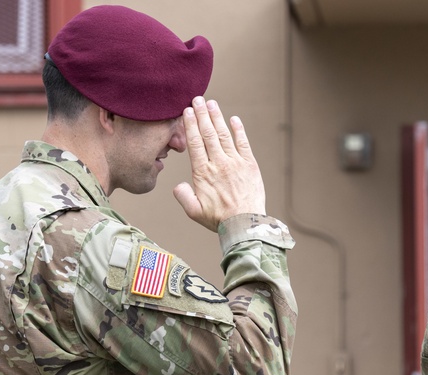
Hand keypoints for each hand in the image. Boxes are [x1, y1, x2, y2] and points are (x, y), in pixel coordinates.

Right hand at [173, 97, 265, 230]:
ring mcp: (235, 163)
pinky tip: (234, 119)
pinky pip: (243, 143)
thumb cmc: (219, 219)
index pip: (195, 143)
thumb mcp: (194, 211)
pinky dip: (239, 130)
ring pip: (224, 135)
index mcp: (203, 173)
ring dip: (217, 117)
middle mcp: (219, 163)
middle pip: (208, 134)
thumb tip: (178, 184)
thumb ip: (183, 196)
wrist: (245, 224)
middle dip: (202, 114)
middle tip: (197, 99)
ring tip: (211, 103)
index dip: (191, 125)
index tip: (187, 111)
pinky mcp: (250, 165)